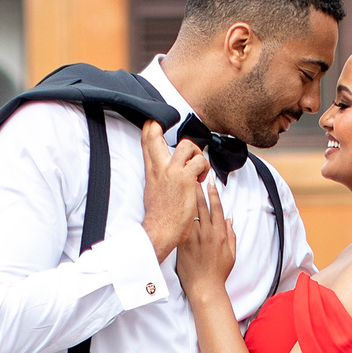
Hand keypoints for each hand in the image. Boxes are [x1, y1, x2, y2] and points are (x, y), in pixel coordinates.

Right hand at [142, 121, 211, 259]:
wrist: (160, 230)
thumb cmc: (159, 216)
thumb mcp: (152, 191)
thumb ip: (158, 177)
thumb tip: (165, 171)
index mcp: (151, 171)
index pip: (146, 141)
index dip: (150, 127)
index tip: (155, 122)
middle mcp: (159, 167)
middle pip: (154, 135)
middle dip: (160, 127)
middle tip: (174, 138)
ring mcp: (172, 172)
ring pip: (186, 145)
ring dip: (196, 153)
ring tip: (196, 167)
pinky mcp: (185, 179)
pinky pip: (200, 162)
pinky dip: (204, 168)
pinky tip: (201, 179)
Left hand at [176, 179, 236, 298]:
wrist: (204, 287)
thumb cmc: (218, 272)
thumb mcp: (231, 253)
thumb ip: (231, 235)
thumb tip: (229, 219)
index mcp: (219, 233)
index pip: (216, 208)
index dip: (213, 193)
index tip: (210, 181)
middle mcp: (207, 233)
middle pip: (201, 205)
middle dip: (197, 188)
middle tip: (192, 174)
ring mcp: (193, 237)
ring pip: (189, 212)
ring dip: (185, 197)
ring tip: (181, 183)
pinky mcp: (183, 243)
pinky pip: (180, 225)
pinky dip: (177, 213)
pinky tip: (173, 203)